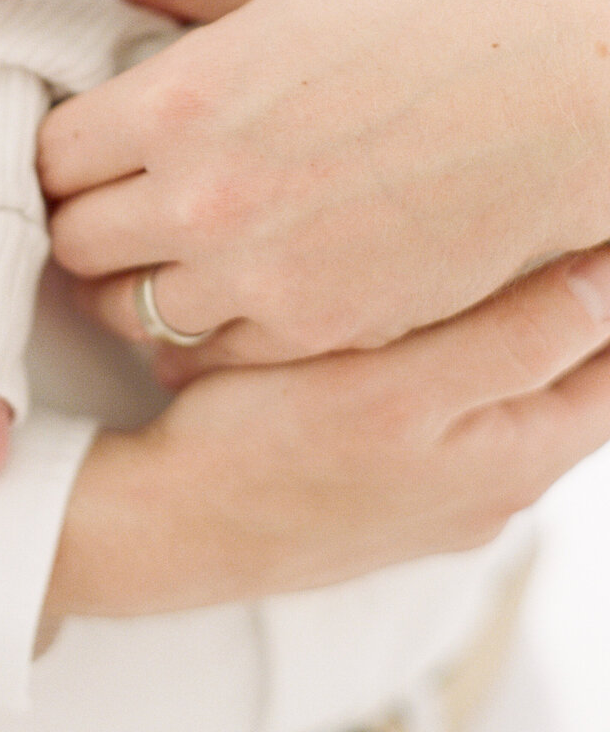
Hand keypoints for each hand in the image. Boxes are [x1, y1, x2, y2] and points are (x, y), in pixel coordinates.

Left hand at [38, 0, 609, 362]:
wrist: (561, 96)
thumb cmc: (433, 17)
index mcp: (181, 96)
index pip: (50, 155)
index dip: (58, 156)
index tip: (83, 154)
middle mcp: (202, 193)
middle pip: (72, 241)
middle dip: (81, 223)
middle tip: (111, 209)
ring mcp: (258, 271)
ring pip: (129, 312)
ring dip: (134, 285)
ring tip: (162, 258)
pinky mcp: (318, 328)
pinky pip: (211, 356)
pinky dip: (203, 335)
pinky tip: (224, 298)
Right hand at [43, 245, 609, 621]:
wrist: (163, 525)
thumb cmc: (266, 453)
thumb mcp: (398, 393)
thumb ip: (514, 342)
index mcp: (517, 459)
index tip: (590, 209)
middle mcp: (495, 482)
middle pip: (573, 374)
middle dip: (574, 296)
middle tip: (552, 207)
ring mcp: (440, 484)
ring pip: (508, 381)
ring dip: (513, 316)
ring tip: (493, 236)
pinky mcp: (386, 473)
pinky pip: (450, 396)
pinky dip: (453, 342)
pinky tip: (413, 297)